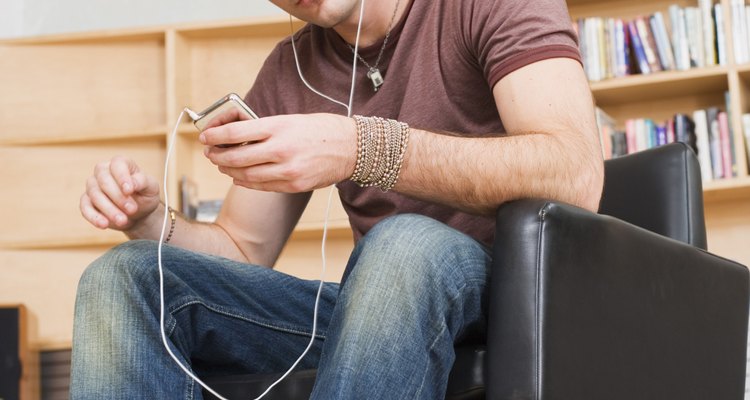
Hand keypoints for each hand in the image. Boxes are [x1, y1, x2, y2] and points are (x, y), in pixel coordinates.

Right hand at [80, 156, 160, 230]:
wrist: (139, 213)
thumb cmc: (145, 196)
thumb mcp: (151, 188)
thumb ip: (142, 182)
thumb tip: (132, 184)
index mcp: (121, 164)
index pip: (117, 164)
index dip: (122, 177)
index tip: (129, 190)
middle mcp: (103, 172)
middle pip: (104, 180)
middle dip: (118, 197)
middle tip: (132, 209)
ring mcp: (93, 186)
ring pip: (95, 195)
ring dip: (109, 209)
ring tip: (123, 220)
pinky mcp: (87, 202)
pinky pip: (85, 208)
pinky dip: (94, 217)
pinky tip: (104, 224)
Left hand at [200, 113, 356, 192]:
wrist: (351, 148)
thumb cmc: (322, 129)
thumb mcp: (291, 120)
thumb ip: (265, 129)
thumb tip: (236, 137)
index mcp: (279, 128)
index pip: (236, 133)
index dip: (215, 136)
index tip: (205, 136)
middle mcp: (280, 150)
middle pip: (236, 157)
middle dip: (217, 156)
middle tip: (209, 153)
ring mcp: (287, 170)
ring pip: (245, 175)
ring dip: (229, 171)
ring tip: (222, 165)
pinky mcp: (293, 185)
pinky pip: (261, 186)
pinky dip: (245, 182)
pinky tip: (239, 177)